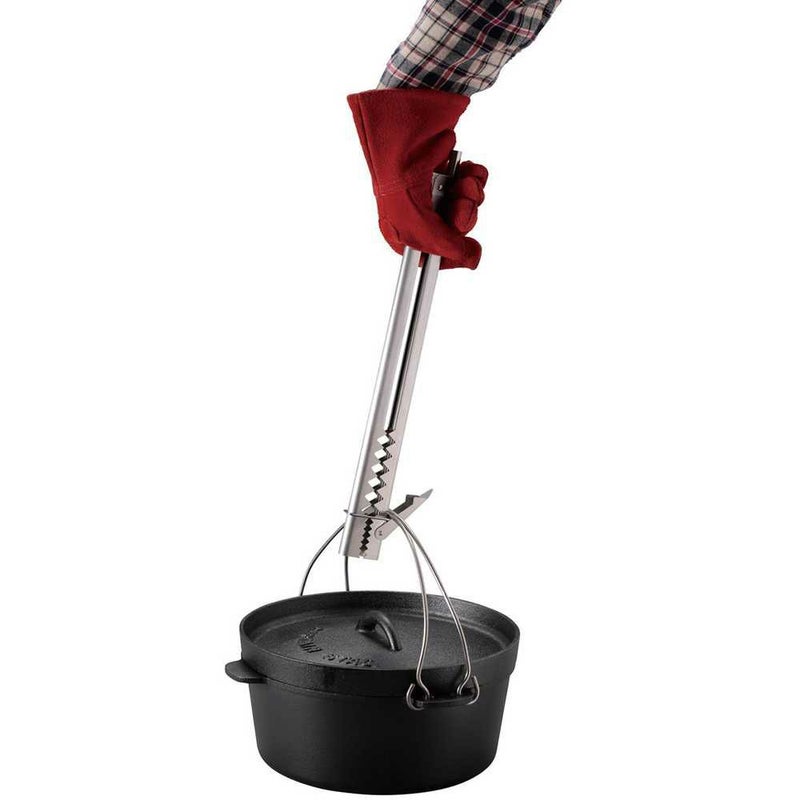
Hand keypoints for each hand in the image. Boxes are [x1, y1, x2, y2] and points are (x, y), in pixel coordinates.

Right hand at [348, 89, 487, 268]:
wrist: (407, 130)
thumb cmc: (397, 178)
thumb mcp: (417, 226)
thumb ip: (446, 248)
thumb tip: (472, 260)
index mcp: (402, 232)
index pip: (432, 258)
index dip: (450, 255)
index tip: (462, 250)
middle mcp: (419, 212)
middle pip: (455, 232)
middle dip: (463, 218)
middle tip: (457, 206)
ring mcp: (435, 189)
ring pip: (469, 207)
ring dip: (470, 196)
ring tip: (460, 184)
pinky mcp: (451, 169)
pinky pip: (475, 183)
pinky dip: (476, 177)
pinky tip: (466, 171)